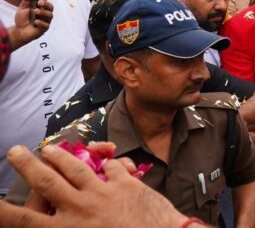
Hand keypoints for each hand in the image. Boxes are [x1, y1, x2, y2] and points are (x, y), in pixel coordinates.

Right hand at [4, 144, 186, 227]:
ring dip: (61, 155)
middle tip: (16, 151)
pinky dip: (108, 162)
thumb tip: (55, 221)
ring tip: (50, 148)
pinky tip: (106, 158)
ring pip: (76, 167)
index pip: (25, 221)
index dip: (4, 213)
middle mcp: (80, 209)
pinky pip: (112, 167)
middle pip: (46, 181)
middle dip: (28, 165)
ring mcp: (104, 194)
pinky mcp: (128, 185)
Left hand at [10, 0, 52, 49]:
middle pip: (51, 6)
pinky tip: (35, 22)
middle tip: (39, 2)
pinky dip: (41, 22)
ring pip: (50, 15)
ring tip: (35, 12)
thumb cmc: (22, 20)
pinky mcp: (44, 28)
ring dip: (43, 12)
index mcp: (40, 7)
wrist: (19, 31)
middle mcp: (44, 13)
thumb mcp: (22, 7)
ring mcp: (45, 20)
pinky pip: (46, 25)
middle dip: (46, 3)